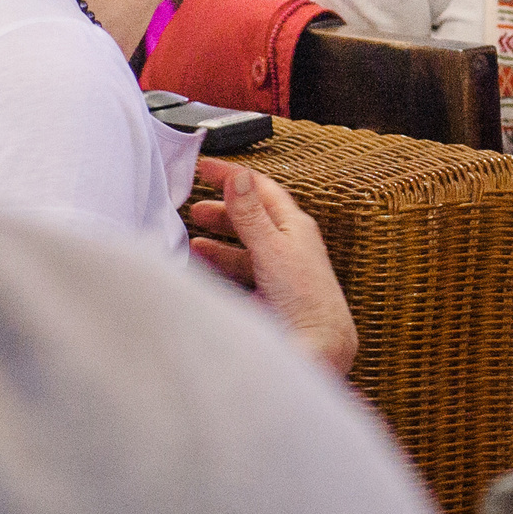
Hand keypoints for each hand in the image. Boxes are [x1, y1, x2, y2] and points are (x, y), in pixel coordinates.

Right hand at [187, 158, 358, 374]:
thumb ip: (251, 215)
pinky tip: (205, 269)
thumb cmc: (305, 298)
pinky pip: (240, 274)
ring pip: (244, 247)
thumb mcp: (272, 249)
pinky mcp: (270, 294)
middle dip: (223, 210)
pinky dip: (220, 267)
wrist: (319, 346)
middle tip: (195, 207)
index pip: (261, 189)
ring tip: (193, 240)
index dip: (234, 176)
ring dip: (218, 241)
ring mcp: (279, 270)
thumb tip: (238, 178)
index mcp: (294, 226)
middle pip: (251, 218)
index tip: (206, 168)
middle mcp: (288, 245)